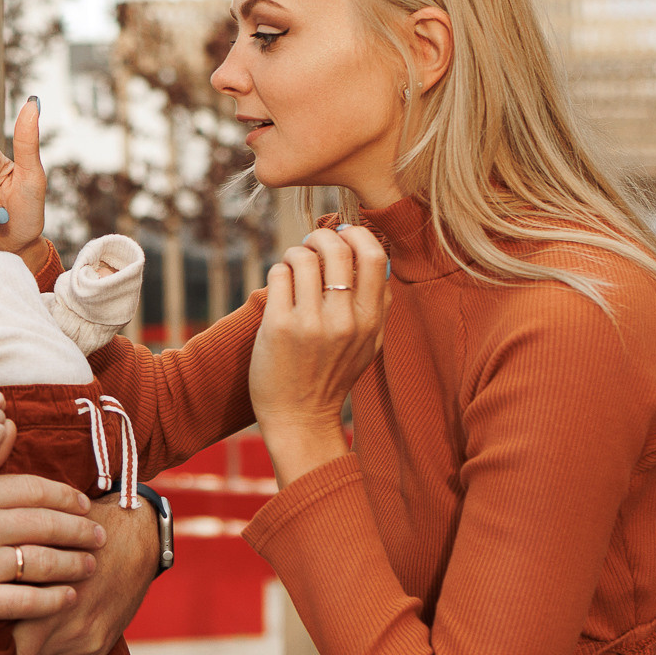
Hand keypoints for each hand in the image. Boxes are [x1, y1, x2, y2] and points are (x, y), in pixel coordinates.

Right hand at [0, 461, 106, 640]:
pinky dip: (53, 600)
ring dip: (74, 564)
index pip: (34, 489)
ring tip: (90, 566)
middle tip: (100, 535)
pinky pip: (26, 602)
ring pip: (44, 563)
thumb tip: (8, 431)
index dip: (66, 497)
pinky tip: (66, 598)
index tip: (83, 503)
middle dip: (80, 529)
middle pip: (47, 524)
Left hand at [12, 493, 158, 654]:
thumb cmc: (81, 529)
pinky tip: (33, 640)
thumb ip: (10, 558)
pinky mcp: (98, 647)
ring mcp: (85, 639)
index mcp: (48, 595)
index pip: (3, 640)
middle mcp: (67, 624)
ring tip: (2, 641)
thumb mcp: (42, 535)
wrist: (138, 537)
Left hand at [250, 225, 390, 486]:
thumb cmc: (333, 375)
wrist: (301, 419)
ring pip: (303, 257)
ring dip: (295, 253)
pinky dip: (279, 270)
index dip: (356, 235)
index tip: (343, 236)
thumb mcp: (369, 344)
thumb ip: (377, 304)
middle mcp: (344, 321)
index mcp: (370, 321)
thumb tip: (375, 253)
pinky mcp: (279, 327)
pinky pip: (279, 274)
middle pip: (337, 248)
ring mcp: (310, 324)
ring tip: (293, 265)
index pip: (374, 256)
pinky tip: (281, 283)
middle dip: (321, 237)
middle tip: (312, 244)